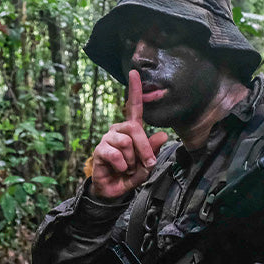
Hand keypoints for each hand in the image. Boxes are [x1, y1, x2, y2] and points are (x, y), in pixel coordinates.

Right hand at [90, 70, 168, 199]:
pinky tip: (119, 170)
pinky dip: (122, 166)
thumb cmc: (129, 174)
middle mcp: (118, 130)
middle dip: (144, 148)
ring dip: (132, 160)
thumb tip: (163, 135)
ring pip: (127, 143)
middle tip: (147, 163)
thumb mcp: (146, 164)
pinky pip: (116, 154)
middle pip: (135, 129)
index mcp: (130, 130)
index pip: (133, 107)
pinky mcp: (100, 150)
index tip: (134, 73)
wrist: (113, 190)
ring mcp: (108, 139)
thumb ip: (153, 150)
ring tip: (128, 168)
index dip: (134, 90)